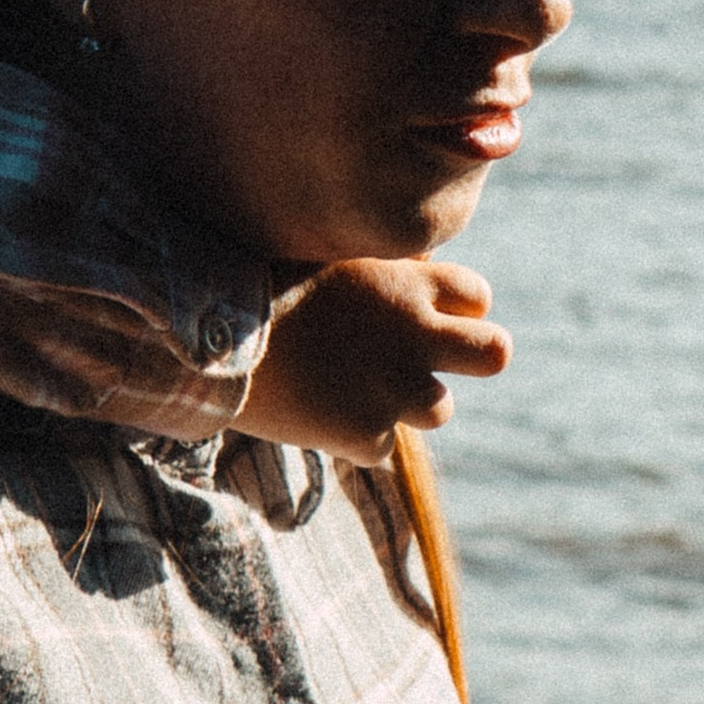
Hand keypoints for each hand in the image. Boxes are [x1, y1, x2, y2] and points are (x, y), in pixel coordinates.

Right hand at [240, 259, 508, 465]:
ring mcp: (394, 389)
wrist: (207, 340)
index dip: (452, 309)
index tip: (419, 315)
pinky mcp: (365, 434)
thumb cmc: (255, 285)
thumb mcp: (325, 255)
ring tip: (349, 390)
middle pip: (495, 353)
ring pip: (439, 410)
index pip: (477, 297)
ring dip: (404, 405)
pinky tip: (315, 415)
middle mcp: (414, 336)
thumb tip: (404, 269)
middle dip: (474, 358)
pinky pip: (381, 448)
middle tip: (428, 360)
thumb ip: (376, 269)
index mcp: (408, 283)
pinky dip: (354, 438)